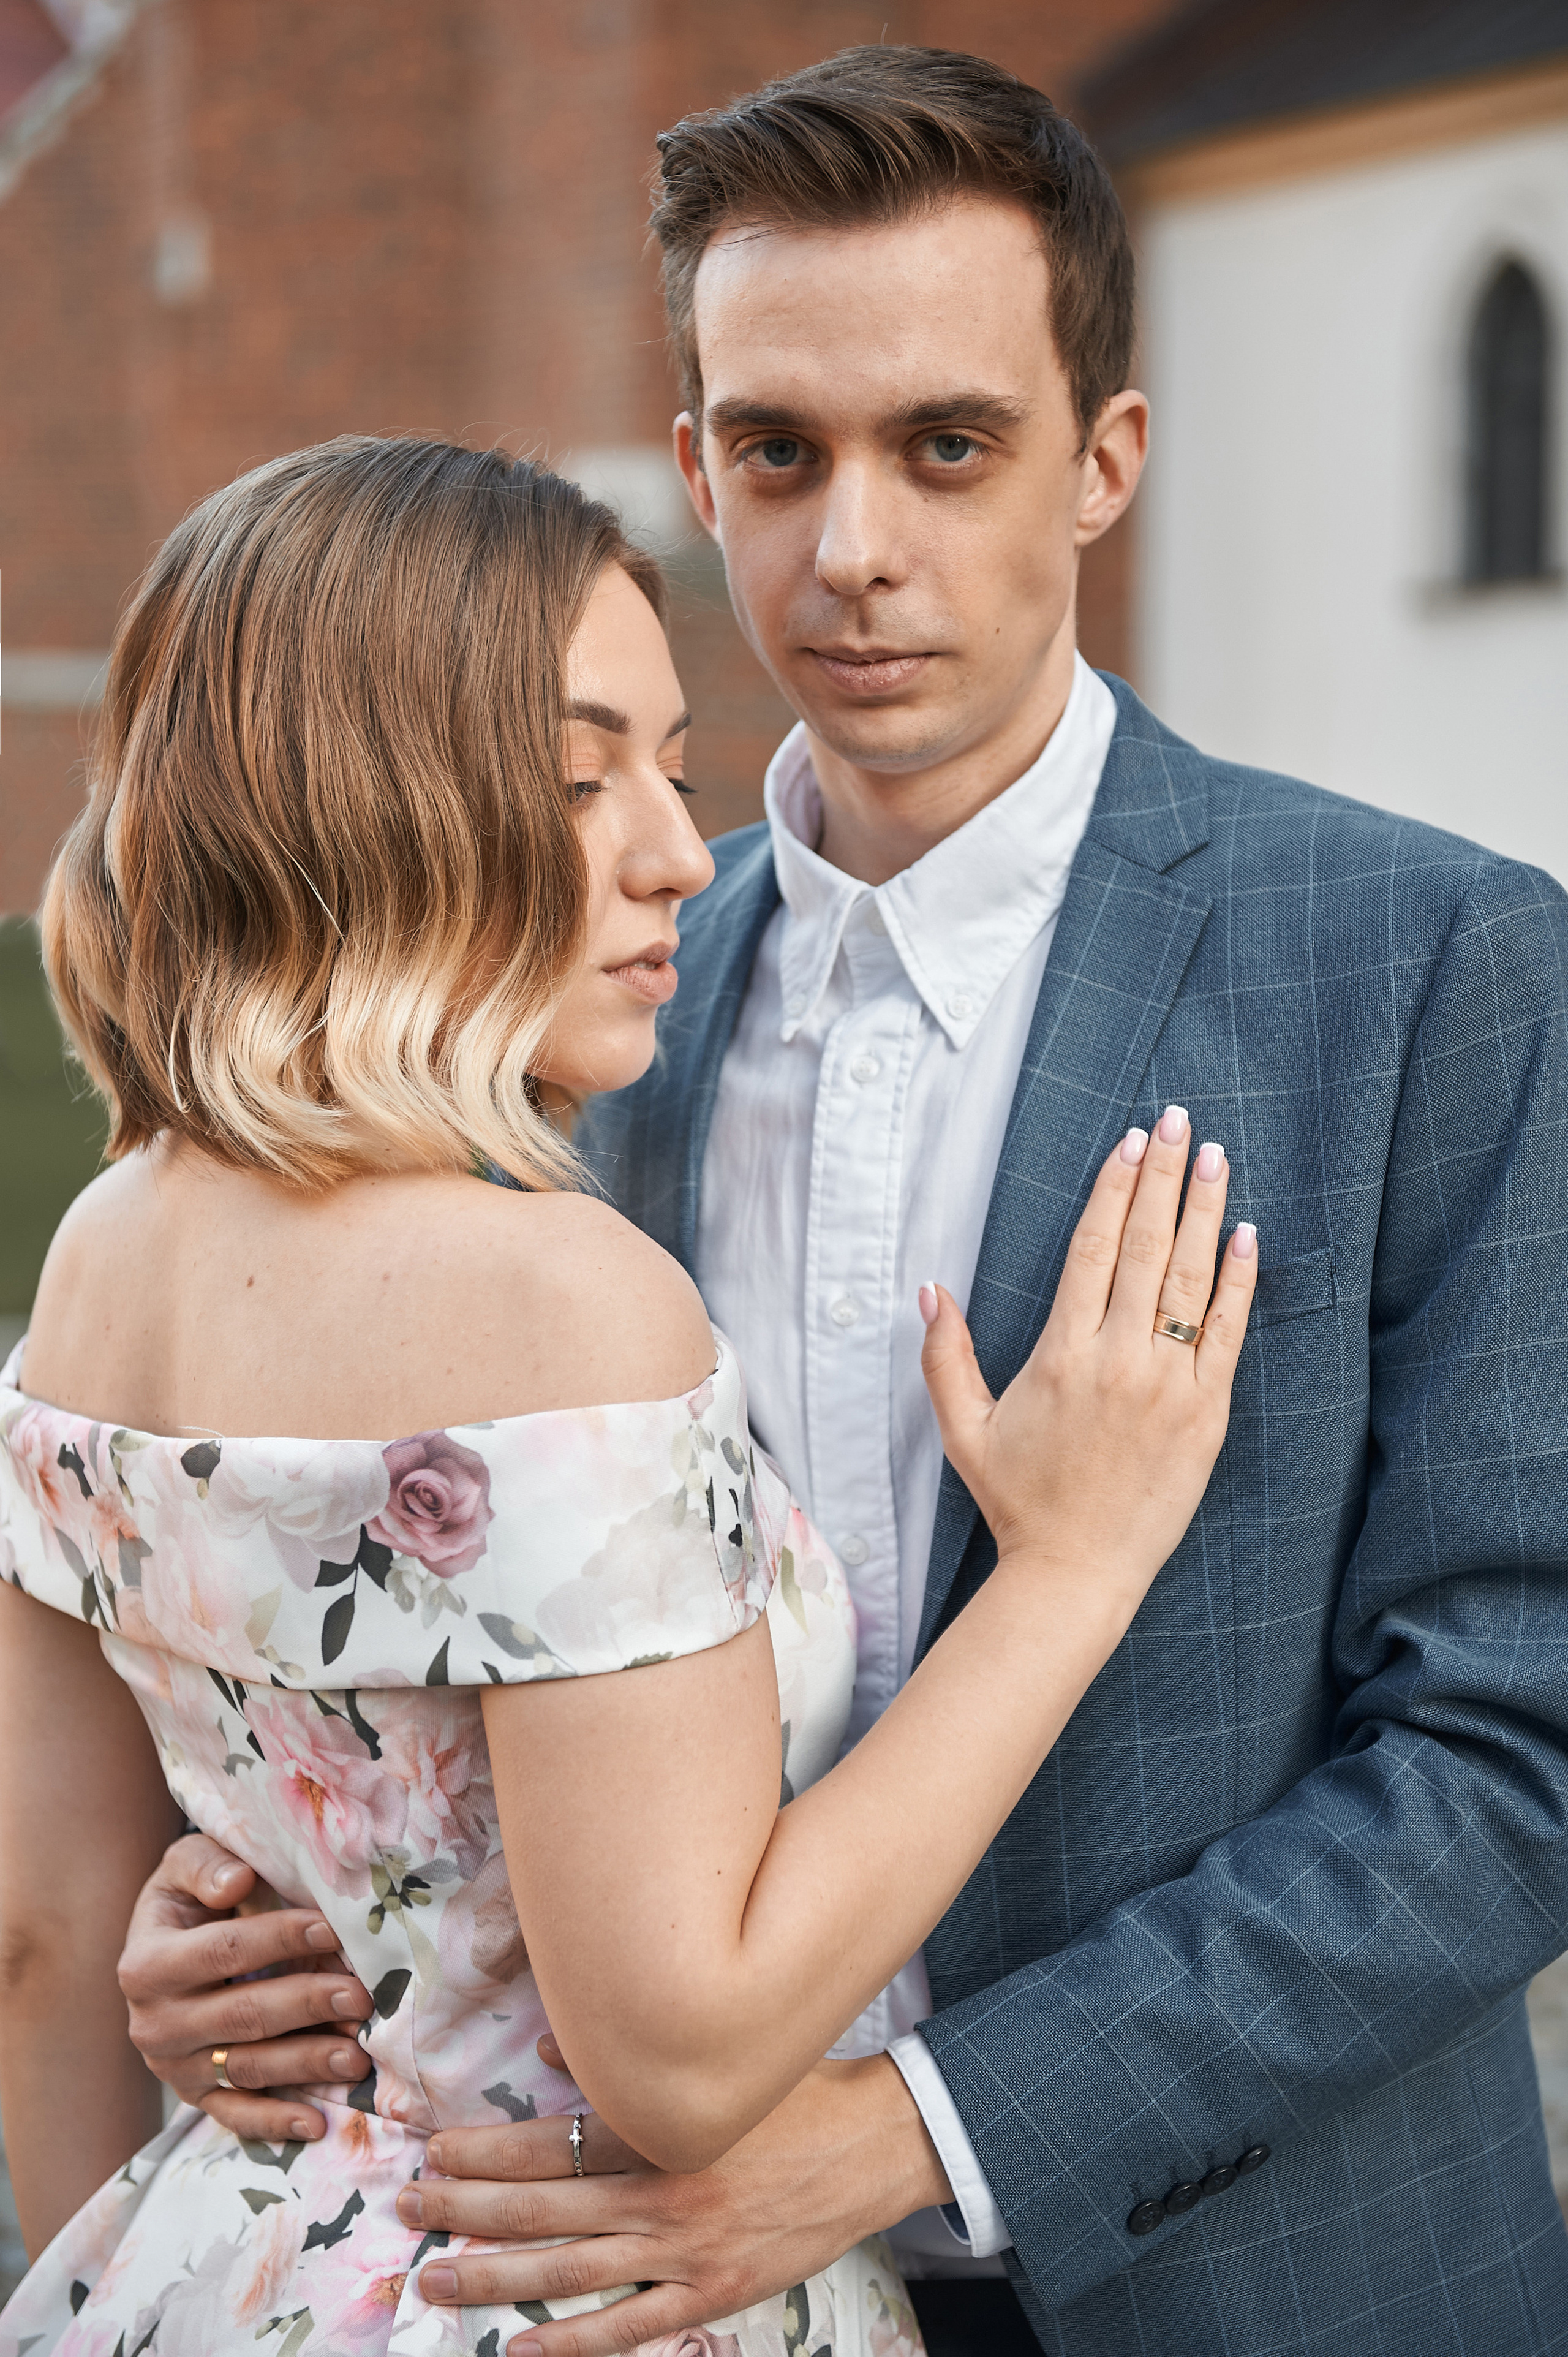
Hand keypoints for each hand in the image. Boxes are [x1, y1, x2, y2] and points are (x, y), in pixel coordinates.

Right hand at [117, 1832, 372, 2142]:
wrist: (161, 1951)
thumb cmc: (189, 1900)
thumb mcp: (184, 1869)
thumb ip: (206, 1865)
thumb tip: (237, 1880)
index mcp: (147, 1965)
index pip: (222, 1951)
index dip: (279, 1939)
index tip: (331, 1929)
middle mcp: (154, 2024)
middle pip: (241, 2015)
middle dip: (306, 2005)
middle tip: (362, 1997)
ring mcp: (174, 2067)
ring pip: (246, 2069)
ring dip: (305, 2064)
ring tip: (358, 2056)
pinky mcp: (196, 2096)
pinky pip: (235, 2115)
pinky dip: (274, 2122)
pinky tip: (316, 2121)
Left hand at [399, 2053, 948, 2356]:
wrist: (874, 2144)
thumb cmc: (792, 2094)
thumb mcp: (714, 2065)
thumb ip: (630, 2067)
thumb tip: (544, 2048)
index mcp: (660, 2127)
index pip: (548, 2142)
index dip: (484, 2152)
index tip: (432, 2150)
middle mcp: (663, 2190)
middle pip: (543, 2207)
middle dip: (466, 2208)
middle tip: (408, 2207)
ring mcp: (686, 2250)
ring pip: (570, 2270)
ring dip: (495, 2274)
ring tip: (434, 2276)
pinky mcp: (713, 2292)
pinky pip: (629, 2327)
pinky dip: (571, 2343)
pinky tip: (521, 2349)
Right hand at [921, 1107, 1256, 1611]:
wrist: (1075, 1572)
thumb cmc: (1018, 1500)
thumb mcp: (964, 1428)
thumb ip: (945, 1357)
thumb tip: (930, 1291)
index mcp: (1062, 1354)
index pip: (1094, 1248)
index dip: (1115, 1188)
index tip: (1131, 1142)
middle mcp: (1118, 1359)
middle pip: (1148, 1246)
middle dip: (1165, 1176)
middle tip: (1180, 1121)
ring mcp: (1168, 1385)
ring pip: (1193, 1279)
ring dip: (1207, 1211)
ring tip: (1217, 1156)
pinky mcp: (1206, 1414)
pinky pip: (1229, 1333)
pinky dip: (1241, 1281)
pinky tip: (1246, 1235)